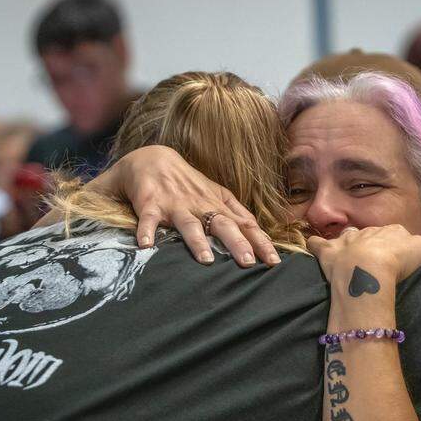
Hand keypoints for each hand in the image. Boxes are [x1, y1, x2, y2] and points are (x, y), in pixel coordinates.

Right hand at [89, 145, 279, 266]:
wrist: (152, 159)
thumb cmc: (189, 184)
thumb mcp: (218, 195)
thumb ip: (238, 214)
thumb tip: (263, 235)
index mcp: (219, 204)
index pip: (245, 225)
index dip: (260, 242)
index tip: (274, 261)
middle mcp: (201, 205)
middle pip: (223, 224)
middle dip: (237, 243)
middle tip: (248, 262)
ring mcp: (176, 205)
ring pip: (190, 224)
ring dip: (197, 241)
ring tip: (206, 260)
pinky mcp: (151, 205)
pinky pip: (149, 220)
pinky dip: (146, 231)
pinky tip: (146, 246)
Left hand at [307, 225, 420, 286]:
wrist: (372, 268)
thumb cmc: (402, 259)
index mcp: (394, 231)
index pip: (398, 233)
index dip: (400, 243)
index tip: (402, 255)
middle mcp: (370, 232)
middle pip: (373, 233)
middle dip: (375, 241)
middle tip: (379, 257)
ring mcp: (347, 242)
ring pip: (348, 234)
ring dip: (349, 241)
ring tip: (352, 252)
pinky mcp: (329, 254)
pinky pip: (318, 244)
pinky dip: (316, 244)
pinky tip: (314, 244)